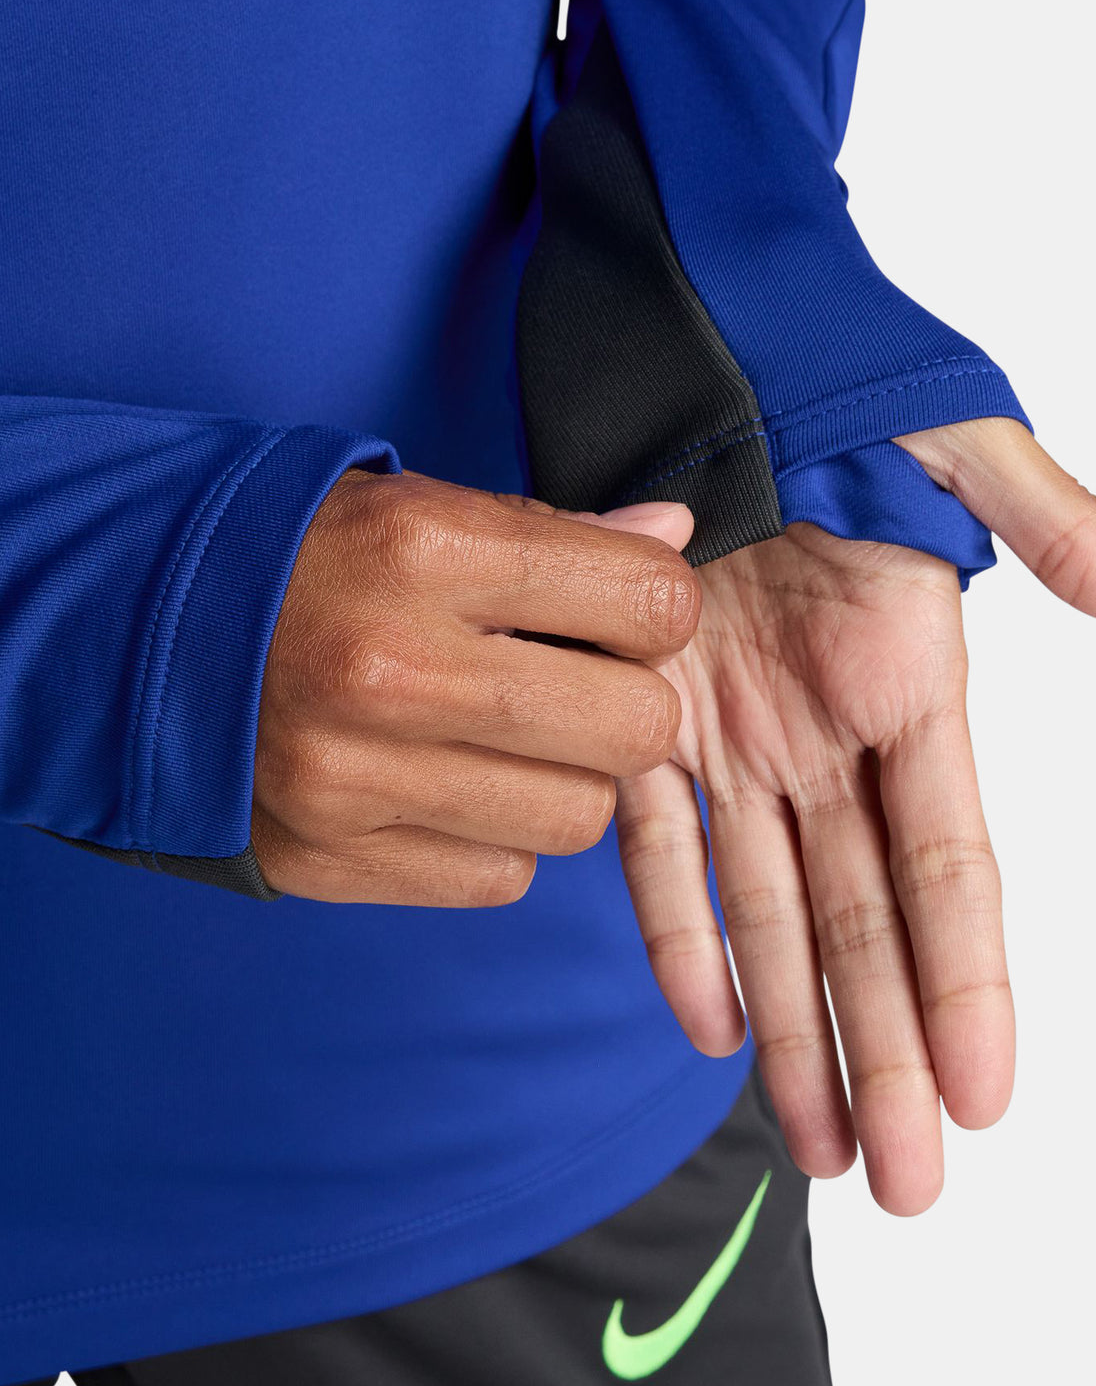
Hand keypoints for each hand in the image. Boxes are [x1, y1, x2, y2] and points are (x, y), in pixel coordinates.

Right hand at [253, 470, 697, 903]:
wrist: (131, 631)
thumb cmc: (301, 559)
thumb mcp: (419, 507)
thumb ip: (554, 532)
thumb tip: (674, 543)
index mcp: (425, 551)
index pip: (651, 602)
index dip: (657, 609)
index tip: (622, 613)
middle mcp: (393, 670)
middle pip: (637, 730)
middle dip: (629, 706)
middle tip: (576, 683)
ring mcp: (357, 778)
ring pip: (578, 818)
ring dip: (564, 780)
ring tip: (500, 737)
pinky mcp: (333, 859)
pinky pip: (503, 878)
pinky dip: (496, 838)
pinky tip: (444, 785)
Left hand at [616, 418, 1095, 1213]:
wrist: (689, 344)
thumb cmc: (830, 376)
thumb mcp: (954, 443)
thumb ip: (1058, 529)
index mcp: (914, 683)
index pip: (954, 864)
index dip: (970, 981)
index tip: (986, 1095)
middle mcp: (831, 734)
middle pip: (868, 922)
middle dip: (884, 1053)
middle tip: (906, 1184)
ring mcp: (740, 737)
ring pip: (772, 912)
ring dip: (790, 1030)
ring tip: (818, 1149)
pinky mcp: (651, 718)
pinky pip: (657, 844)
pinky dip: (676, 930)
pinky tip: (706, 1027)